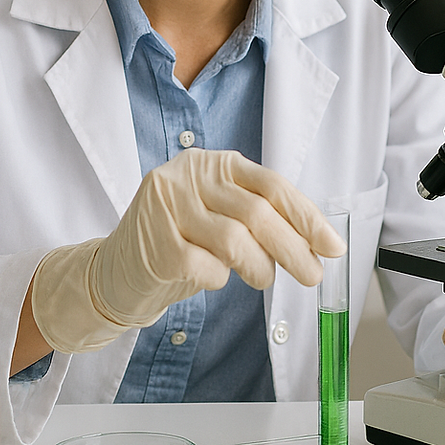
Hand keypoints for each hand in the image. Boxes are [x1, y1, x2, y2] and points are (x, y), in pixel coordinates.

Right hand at [31, 149, 345, 352]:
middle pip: (258, 212)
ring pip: (236, 240)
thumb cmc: (178, 242)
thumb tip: (317, 241)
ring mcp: (167, 208)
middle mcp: (187, 177)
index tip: (331, 245)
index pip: (271, 185)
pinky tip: (212, 278)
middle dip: (294, 248)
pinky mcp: (156, 245)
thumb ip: (257, 216)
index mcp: (212, 163)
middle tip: (313, 275)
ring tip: (263, 279)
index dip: (306, 216)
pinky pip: (208, 268)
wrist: (113, 271)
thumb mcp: (218, 214)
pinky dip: (220, 280)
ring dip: (261, 267)